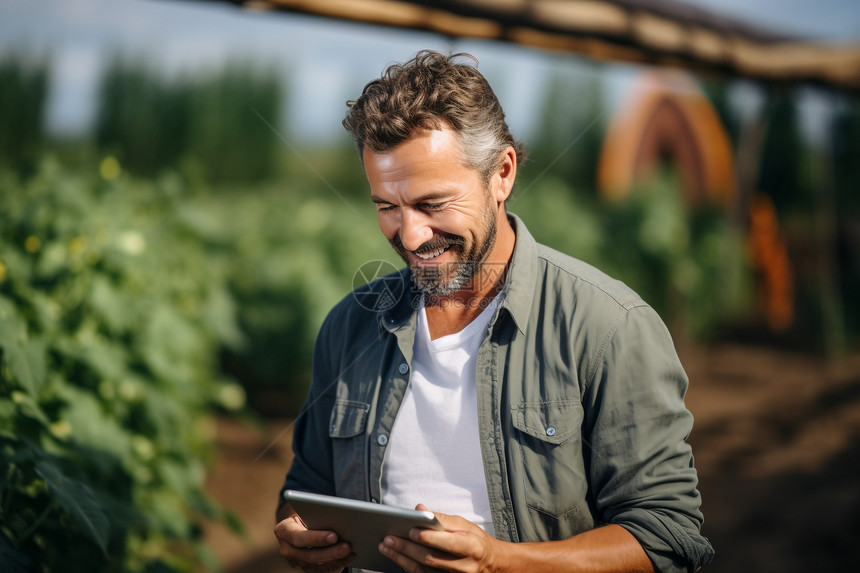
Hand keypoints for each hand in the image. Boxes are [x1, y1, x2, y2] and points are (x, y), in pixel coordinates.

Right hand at [274, 504, 354, 571]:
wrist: (298, 524)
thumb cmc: (305, 514)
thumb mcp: (306, 510)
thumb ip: (317, 515)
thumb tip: (339, 518)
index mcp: (284, 530)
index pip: (298, 537)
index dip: (316, 538)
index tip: (334, 536)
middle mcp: (287, 549)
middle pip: (309, 556)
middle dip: (330, 552)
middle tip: (347, 546)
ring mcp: (296, 562)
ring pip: (316, 566)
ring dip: (336, 560)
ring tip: (350, 552)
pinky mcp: (307, 568)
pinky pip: (322, 571)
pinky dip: (337, 565)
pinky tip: (348, 558)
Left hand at [378, 504, 505, 572]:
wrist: (491, 564)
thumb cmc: (476, 541)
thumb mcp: (465, 525)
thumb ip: (442, 518)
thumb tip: (420, 510)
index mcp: (470, 546)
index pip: (446, 543)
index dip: (427, 537)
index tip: (410, 530)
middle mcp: (463, 566)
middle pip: (430, 559)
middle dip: (407, 549)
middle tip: (389, 539)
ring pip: (423, 571)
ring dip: (402, 559)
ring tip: (386, 547)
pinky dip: (408, 567)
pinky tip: (396, 558)